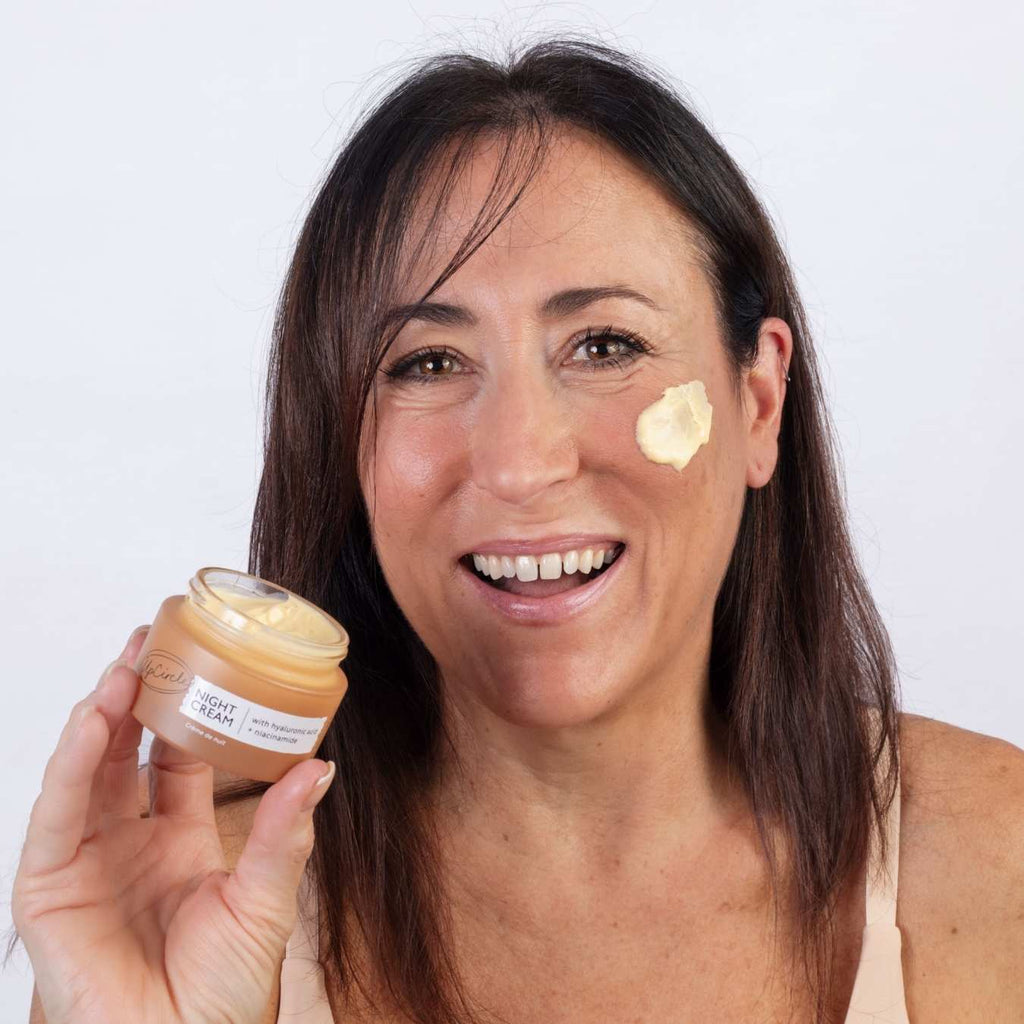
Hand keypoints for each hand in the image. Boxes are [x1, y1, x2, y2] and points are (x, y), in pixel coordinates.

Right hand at [12, 625, 335, 1023]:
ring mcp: (87, 862)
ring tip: (127, 665)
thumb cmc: (220, 998)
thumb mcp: (263, 902)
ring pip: (87, 771)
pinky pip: (56, 815)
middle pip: (125, 752)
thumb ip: (284, 834)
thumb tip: (321, 766)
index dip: (182, 709)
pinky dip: (71, 765)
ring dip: (102, 715)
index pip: (175, 758)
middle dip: (136, 696)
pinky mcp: (49, 889)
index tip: (198, 660)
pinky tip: (95, 721)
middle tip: (153, 640)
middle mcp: (130, 842)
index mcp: (181, 840)